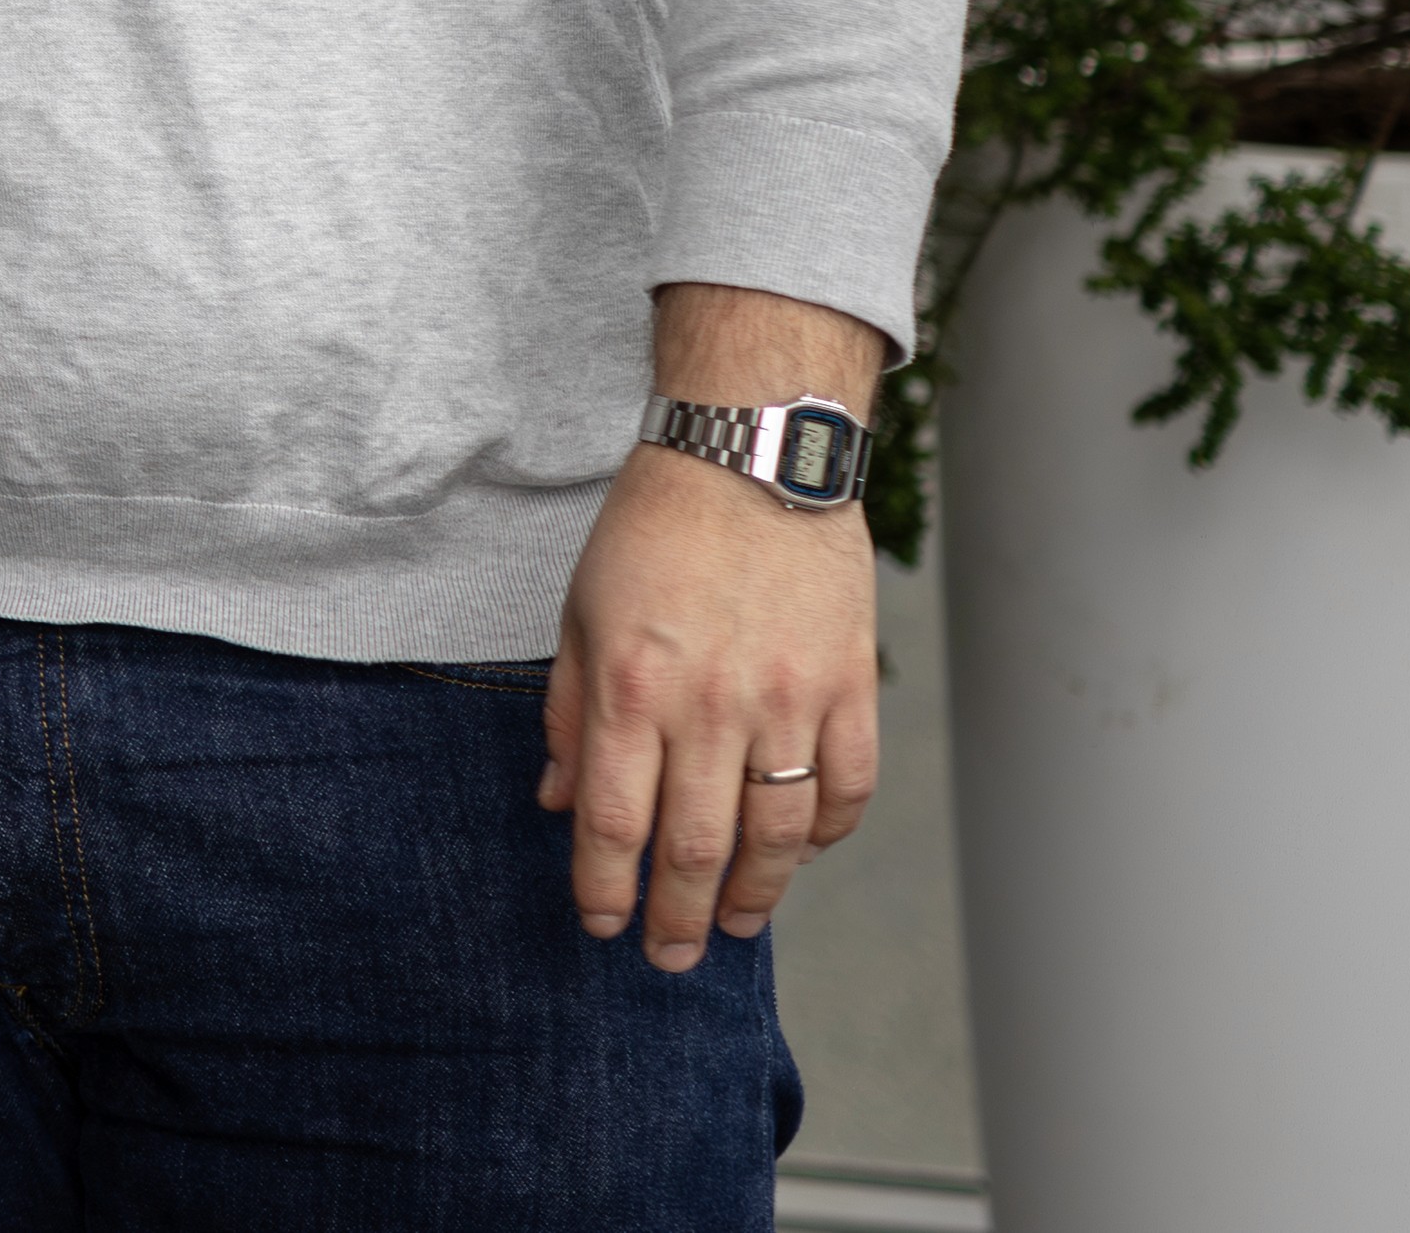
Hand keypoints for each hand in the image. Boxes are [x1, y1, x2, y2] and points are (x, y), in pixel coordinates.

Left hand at [542, 286, 888, 970]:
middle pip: (695, 846)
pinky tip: (801, 854)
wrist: (751, 453)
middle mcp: (711, 705)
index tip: (601, 924)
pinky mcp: (848, 686)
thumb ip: (572, 714)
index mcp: (633, 687)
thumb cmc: (653, 530)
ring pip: (778, 837)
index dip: (605, 886)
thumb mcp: (582, 613)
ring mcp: (788, 700)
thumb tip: (560, 802)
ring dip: (753, 896)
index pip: (616, 821)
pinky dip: (826, 835)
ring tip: (730, 925)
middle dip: (675, 916)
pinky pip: (846, 789)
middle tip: (666, 957)